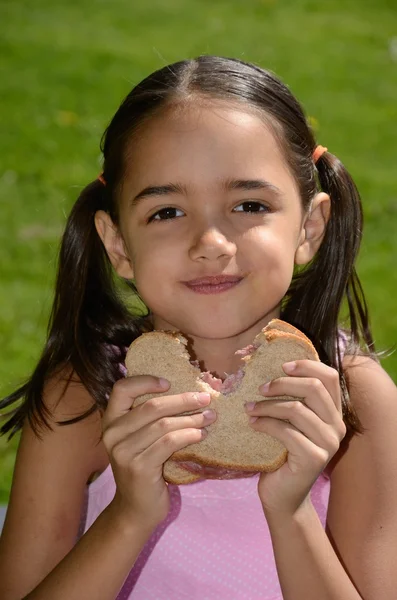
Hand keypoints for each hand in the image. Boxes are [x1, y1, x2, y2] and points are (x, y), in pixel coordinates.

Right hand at [101, 376, 215, 528]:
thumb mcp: (140, 438)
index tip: (169, 383)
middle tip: (206, 399)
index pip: (123, 389)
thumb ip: (150, 417)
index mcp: (111, 421)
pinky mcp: (138, 467)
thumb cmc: (144, 467)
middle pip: (152, 406)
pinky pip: (169, 443)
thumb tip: (189, 393)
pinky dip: (188, 435)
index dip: (146, 381)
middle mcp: (112, 434)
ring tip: (209, 417)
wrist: (135, 509)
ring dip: (191, 419)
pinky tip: (201, 435)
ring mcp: (123, 452)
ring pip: (164, 424)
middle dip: (183, 400)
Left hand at [245, 360, 346, 516]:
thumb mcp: (290, 421)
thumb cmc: (282, 453)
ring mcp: (329, 443)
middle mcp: (337, 426)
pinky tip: (252, 424)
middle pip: (314, 388)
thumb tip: (271, 367)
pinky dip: (265, 424)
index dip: (307, 365)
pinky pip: (286, 431)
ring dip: (268, 406)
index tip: (281, 365)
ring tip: (249, 408)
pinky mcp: (315, 458)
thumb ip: (292, 399)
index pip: (330, 376)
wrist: (282, 495)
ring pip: (297, 409)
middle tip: (259, 388)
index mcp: (334, 412)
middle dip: (282, 383)